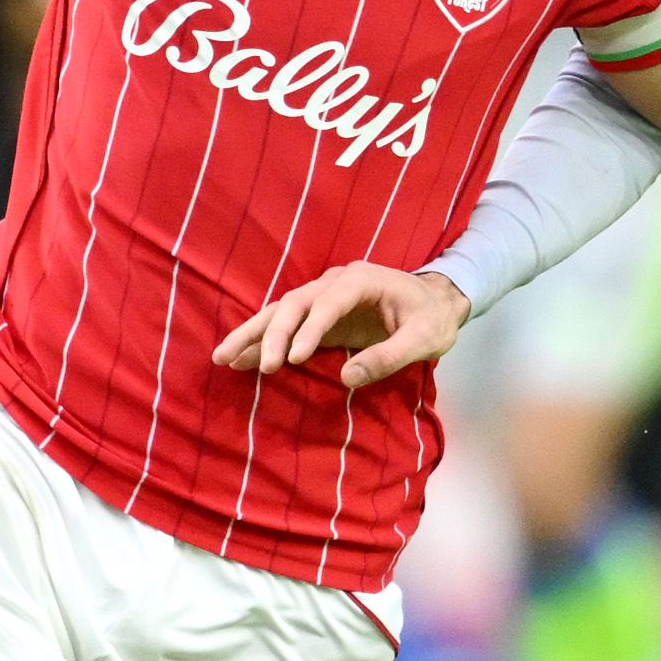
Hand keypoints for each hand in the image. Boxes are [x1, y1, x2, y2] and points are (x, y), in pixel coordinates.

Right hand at [211, 264, 466, 389]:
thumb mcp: (423, 340)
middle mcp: (336, 282)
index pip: (328, 303)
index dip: (308, 330)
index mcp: (362, 281)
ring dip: (253, 334)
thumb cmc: (432, 319)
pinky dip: (263, 341)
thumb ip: (389, 357)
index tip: (293, 359)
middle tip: (247, 362)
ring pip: (281, 311)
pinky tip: (240, 358)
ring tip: (222, 357)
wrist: (437, 303)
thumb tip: (346, 379)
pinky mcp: (321, 316)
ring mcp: (325, 297)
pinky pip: (287, 325)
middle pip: (293, 303)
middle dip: (269, 333)